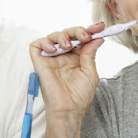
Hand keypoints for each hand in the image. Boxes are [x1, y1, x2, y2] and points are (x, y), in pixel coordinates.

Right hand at [29, 23, 104, 137]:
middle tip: (85, 36)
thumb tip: (97, 38)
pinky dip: (45, 42)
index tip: (100, 26)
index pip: (81, 38)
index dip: (89, 30)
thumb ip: (90, 54)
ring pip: (53, 36)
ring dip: (62, 36)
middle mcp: (63, 55)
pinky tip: (54, 49)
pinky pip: (37, 45)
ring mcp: (51, 58)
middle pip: (67, 33)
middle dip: (77, 31)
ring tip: (68, 46)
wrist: (69, 110)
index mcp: (76, 56)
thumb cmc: (79, 96)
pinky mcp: (39, 62)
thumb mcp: (90, 72)